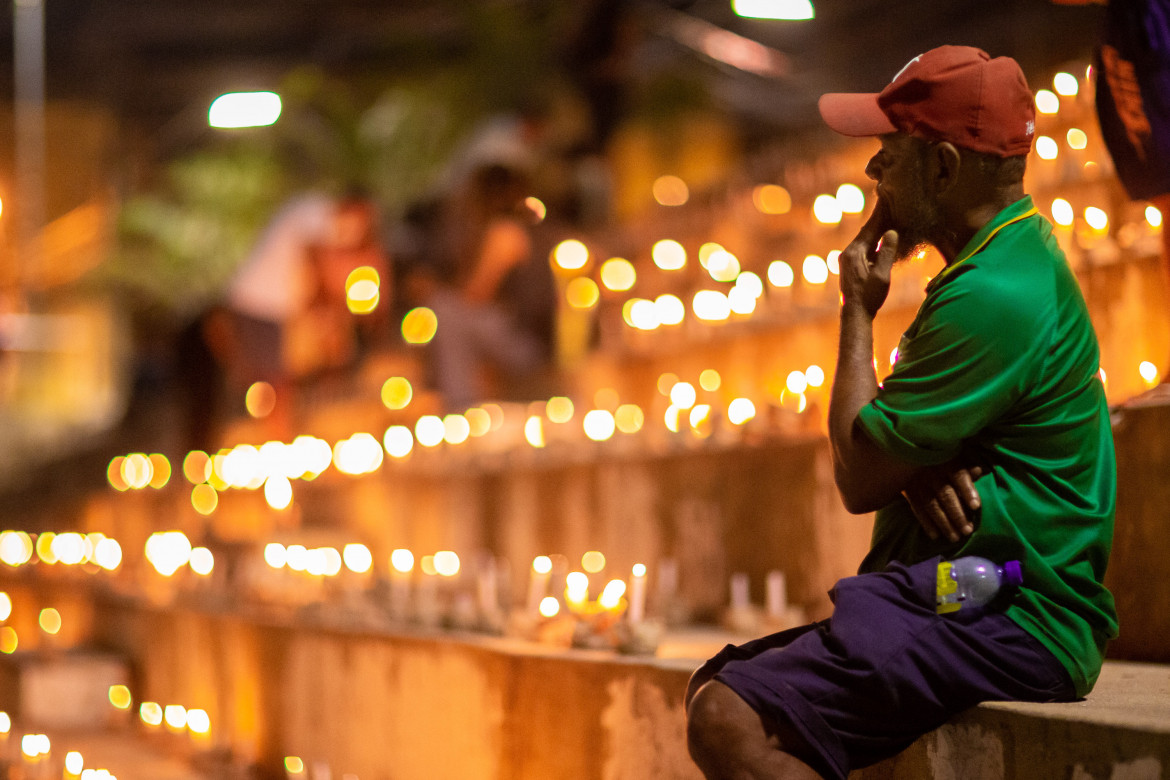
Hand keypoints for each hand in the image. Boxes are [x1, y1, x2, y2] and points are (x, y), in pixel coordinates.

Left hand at [841, 199, 897, 316]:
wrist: (855, 315)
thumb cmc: (869, 297)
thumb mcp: (881, 275)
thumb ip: (886, 252)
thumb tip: (891, 232)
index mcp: (854, 252)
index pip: (871, 228)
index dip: (880, 213)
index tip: (887, 198)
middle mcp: (848, 253)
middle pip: (867, 231)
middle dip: (879, 218)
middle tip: (889, 201)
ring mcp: (848, 259)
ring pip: (865, 239)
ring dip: (877, 229)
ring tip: (888, 215)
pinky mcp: (850, 266)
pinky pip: (864, 248)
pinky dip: (874, 241)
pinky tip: (881, 237)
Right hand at [903, 462, 983, 542]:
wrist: (907, 452)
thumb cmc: (939, 456)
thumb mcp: (952, 455)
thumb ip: (965, 465)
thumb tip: (978, 471)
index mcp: (945, 460)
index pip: (958, 475)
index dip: (967, 490)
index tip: (976, 506)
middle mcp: (930, 471)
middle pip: (945, 494)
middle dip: (957, 513)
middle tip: (967, 530)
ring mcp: (917, 482)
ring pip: (931, 505)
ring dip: (943, 523)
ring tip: (955, 538)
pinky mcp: (908, 491)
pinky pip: (917, 509)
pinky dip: (926, 523)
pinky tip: (935, 536)